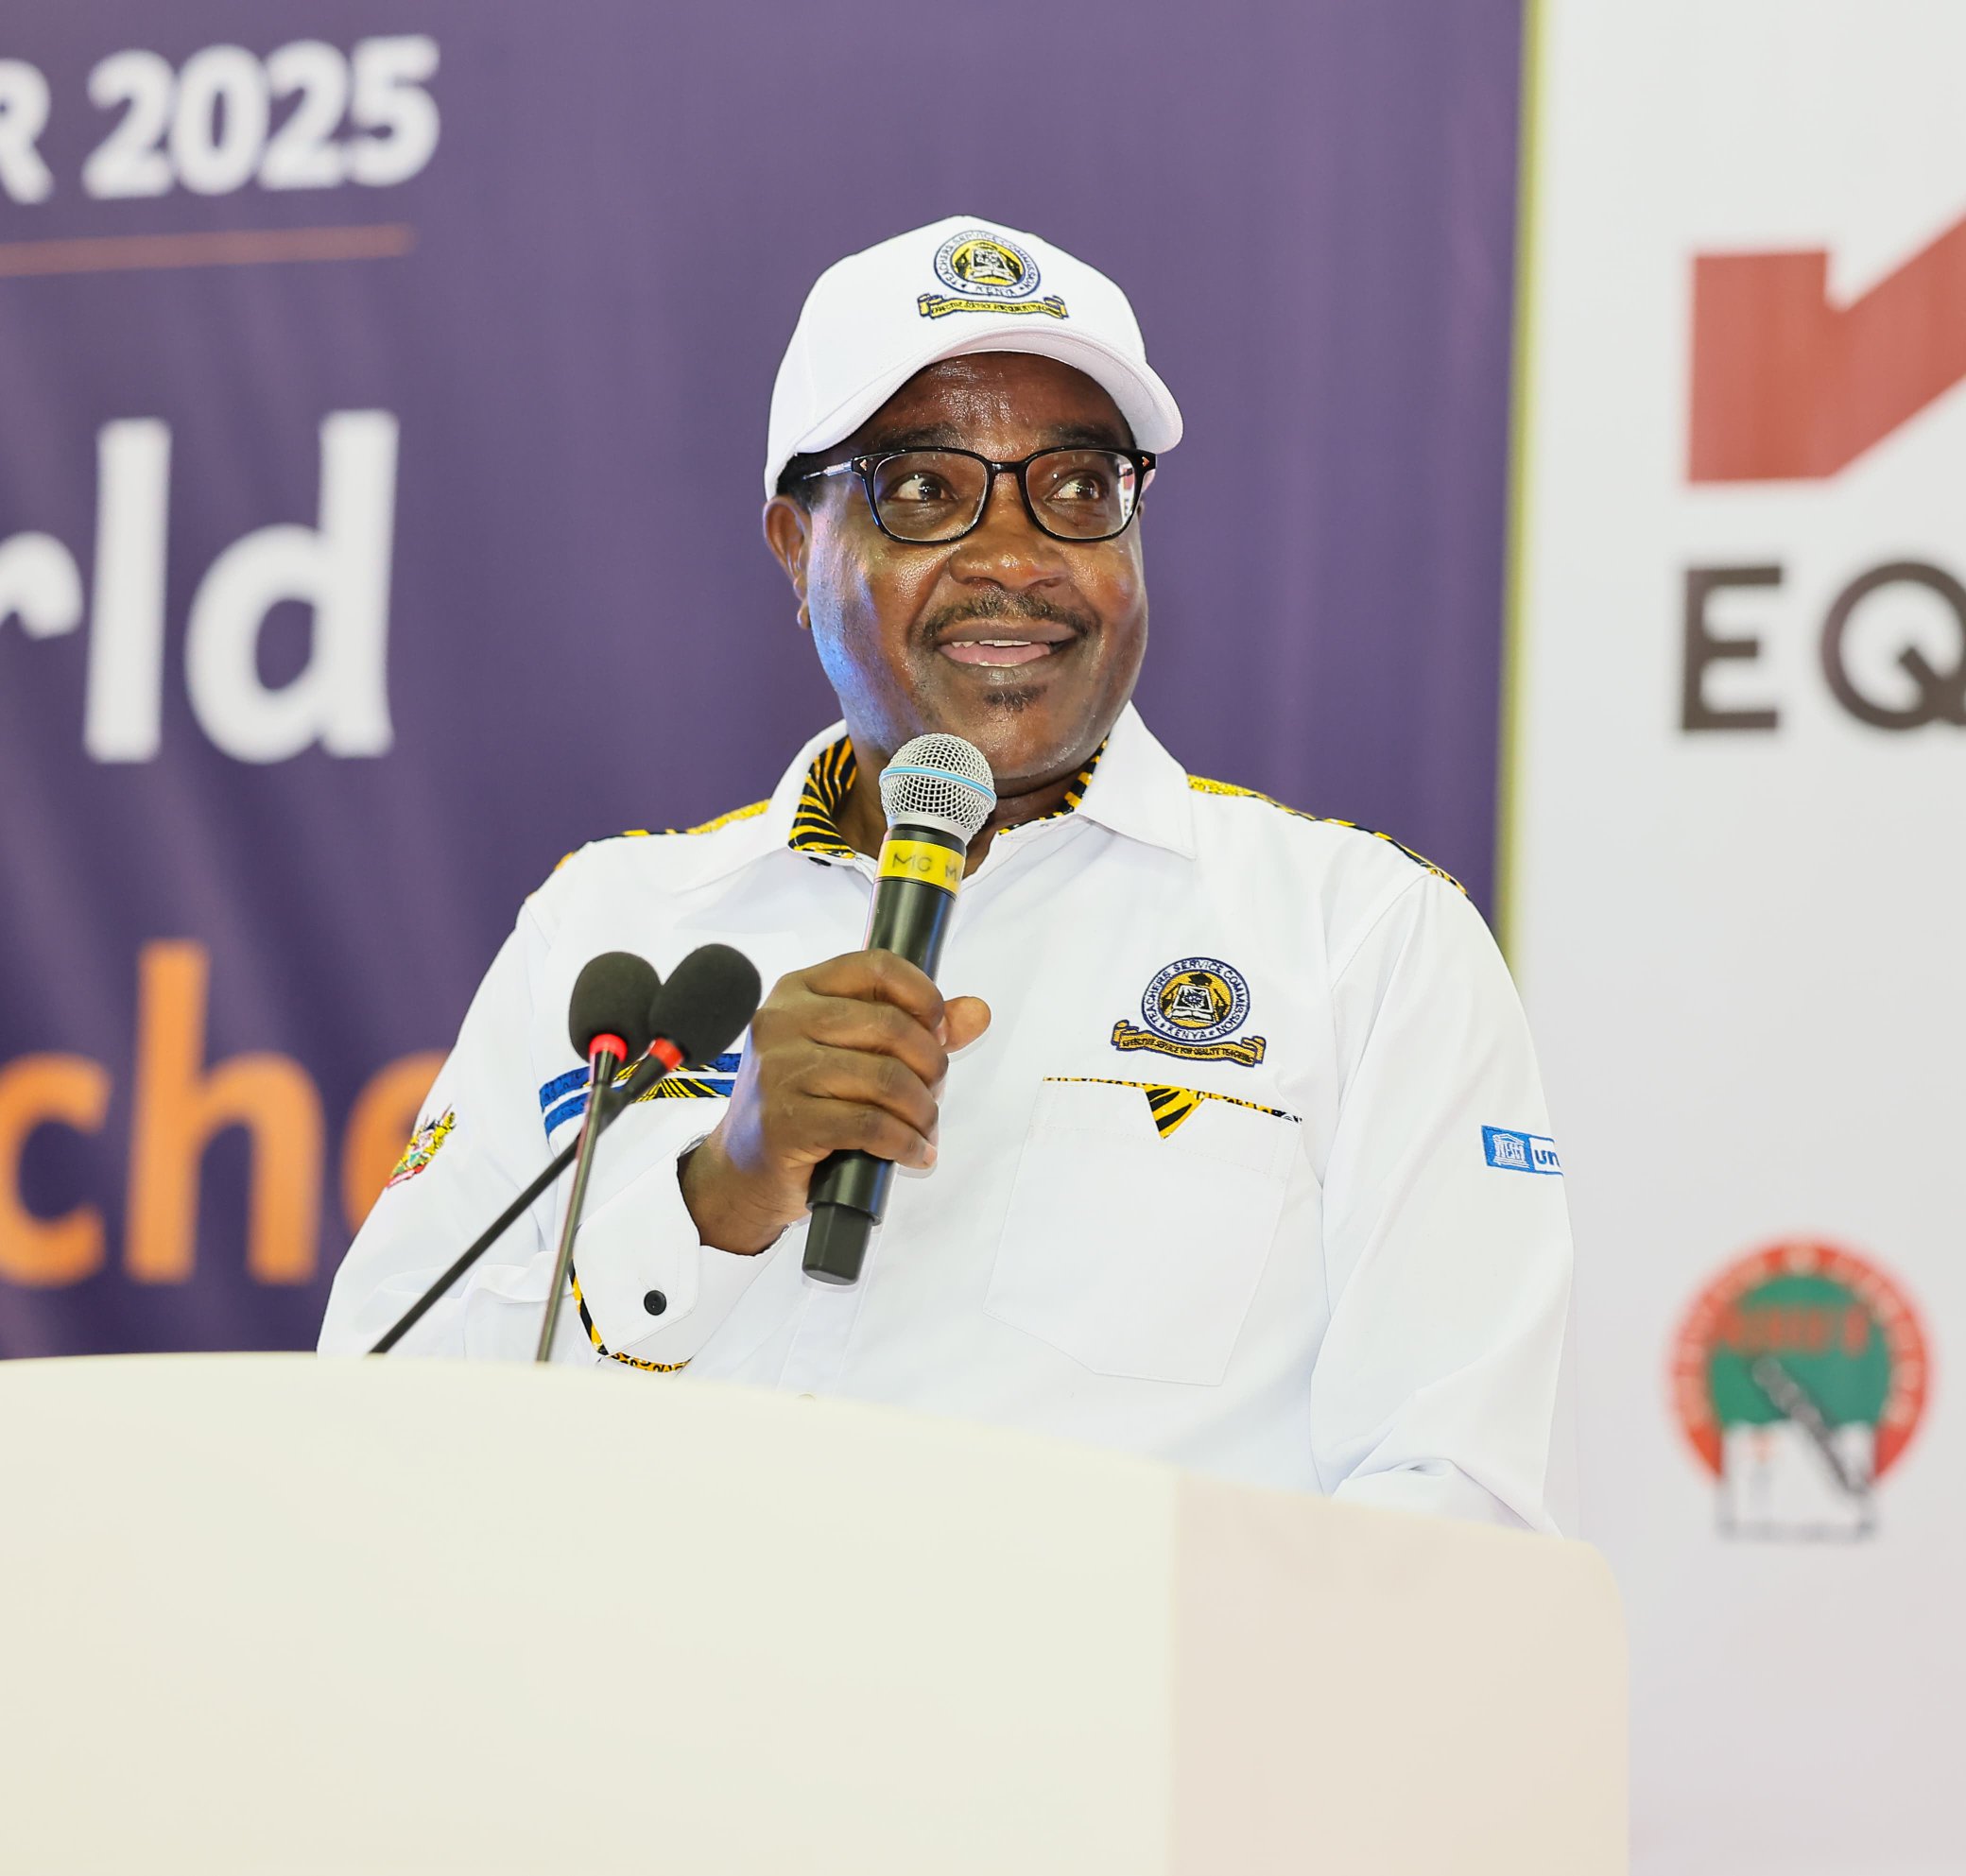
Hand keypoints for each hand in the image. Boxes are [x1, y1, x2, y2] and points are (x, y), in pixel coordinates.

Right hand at [679, 950, 990, 1254]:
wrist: (744, 1169)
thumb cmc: (803, 1102)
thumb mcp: (851, 1052)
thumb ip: (914, 1026)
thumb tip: (976, 1012)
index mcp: (797, 990)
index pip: (876, 966)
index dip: (923, 995)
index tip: (939, 1029)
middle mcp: (782, 1022)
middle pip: (889, 1025)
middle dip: (930, 1063)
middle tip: (934, 1090)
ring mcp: (779, 1072)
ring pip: (885, 1078)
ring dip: (922, 1110)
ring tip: (925, 1127)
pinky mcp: (787, 1122)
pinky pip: (870, 1125)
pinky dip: (906, 1142)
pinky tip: (915, 1153)